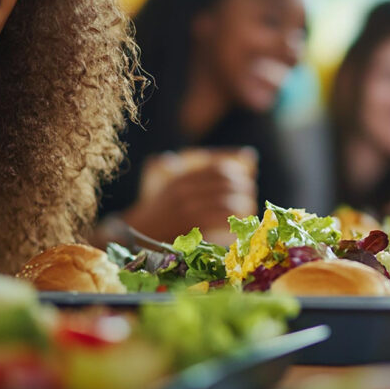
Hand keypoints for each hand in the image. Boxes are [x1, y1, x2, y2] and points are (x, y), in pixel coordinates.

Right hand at [123, 158, 256, 242]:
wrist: (139, 234)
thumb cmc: (162, 211)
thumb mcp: (174, 188)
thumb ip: (198, 176)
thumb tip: (243, 155)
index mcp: (182, 179)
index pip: (218, 169)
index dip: (237, 173)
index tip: (245, 179)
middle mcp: (184, 192)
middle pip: (227, 185)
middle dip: (245, 189)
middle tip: (250, 196)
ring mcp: (187, 210)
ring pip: (227, 202)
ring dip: (244, 206)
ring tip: (247, 210)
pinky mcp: (191, 228)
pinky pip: (221, 220)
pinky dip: (235, 220)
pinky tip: (238, 223)